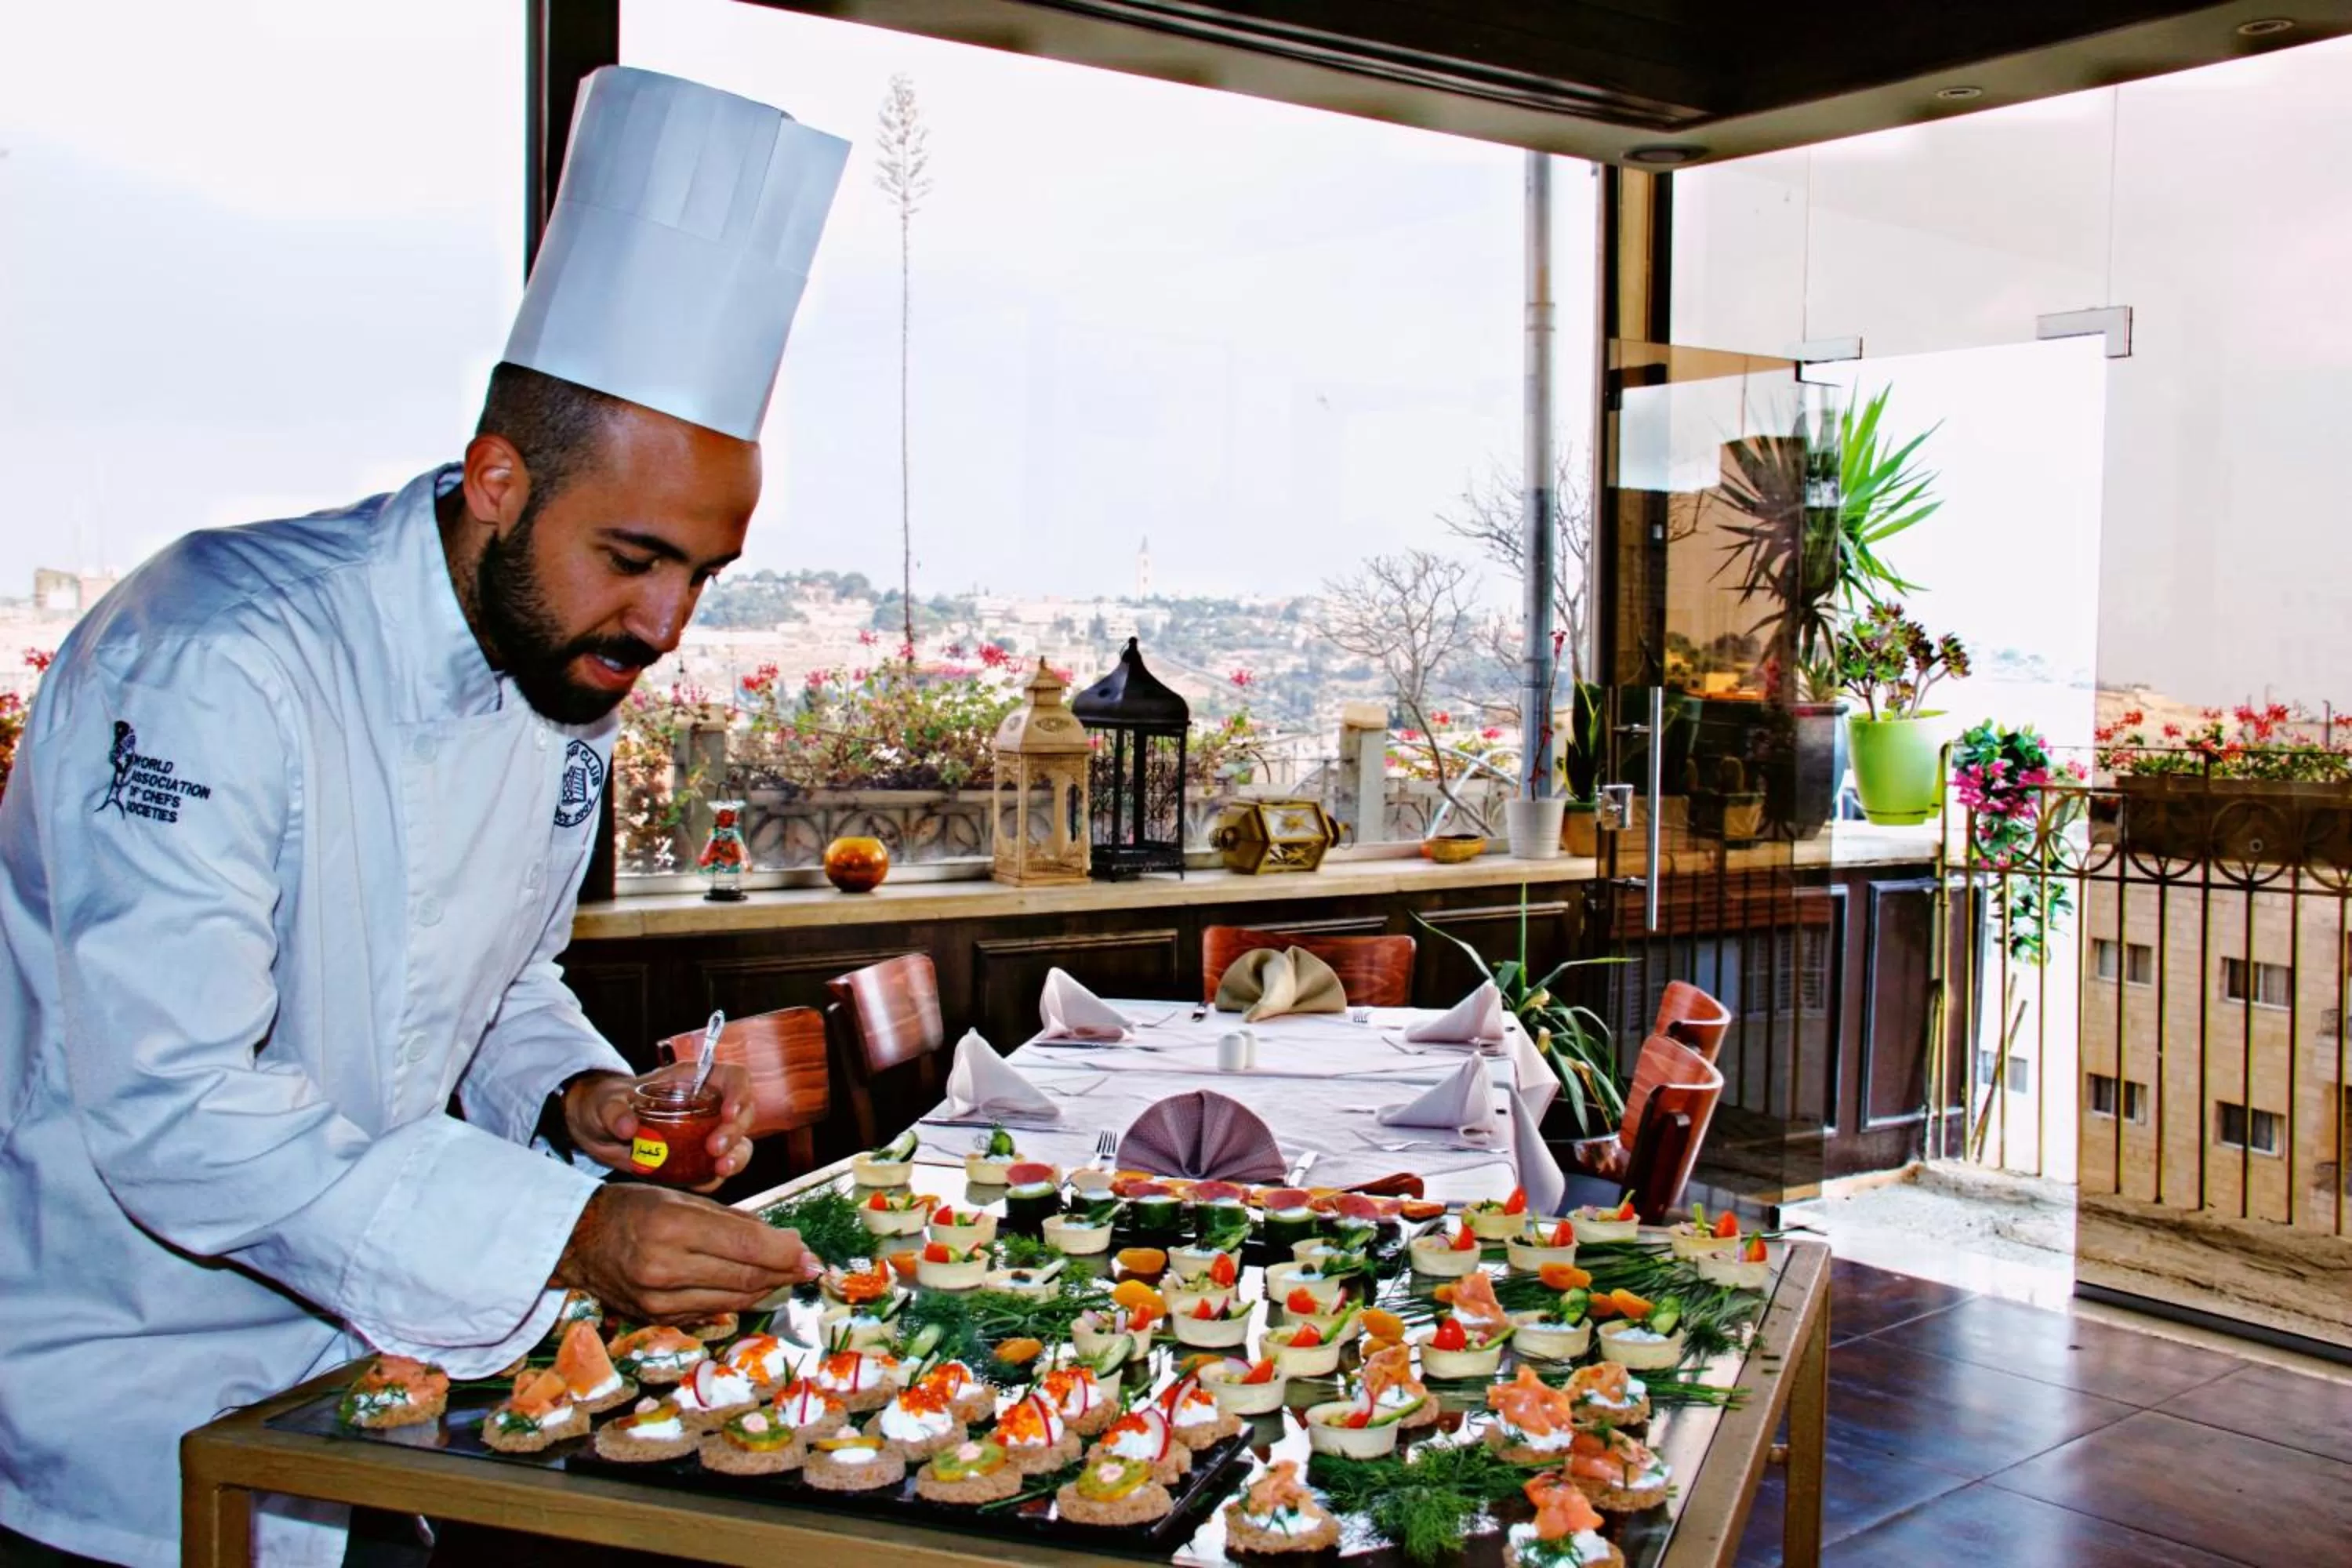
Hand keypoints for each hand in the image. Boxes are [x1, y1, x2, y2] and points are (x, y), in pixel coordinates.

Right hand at [553, 1183, 821, 1322]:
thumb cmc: (634, 1208)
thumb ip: (734, 1222)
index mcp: (673, 1228)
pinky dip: (736, 1298)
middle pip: (745, 1276)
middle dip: (784, 1272)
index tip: (811, 1254)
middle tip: (808, 1266)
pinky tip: (751, 1286)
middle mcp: (665, 1268)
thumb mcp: (682, 1200)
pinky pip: (710, 1310)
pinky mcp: (656, 1317)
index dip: (786, 1253)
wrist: (578, 1241)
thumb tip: (785, 1241)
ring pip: (733, 1298)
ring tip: (785, 1274)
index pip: (747, 1247)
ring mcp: (658, 1300)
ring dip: (766, 1287)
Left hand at [563, 1064, 756, 1190]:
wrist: (595, 1130)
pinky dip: (714, 1179)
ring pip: (738, 1144)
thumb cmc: (604, 1104)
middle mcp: (705, 1105)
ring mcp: (703, 1134)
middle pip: (742, 1113)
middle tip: (715, 1150)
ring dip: (736, 1158)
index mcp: (692, 1081)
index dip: (739, 1093)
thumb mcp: (605, 1103)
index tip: (728, 1114)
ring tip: (720, 1170)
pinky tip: (701, 1184)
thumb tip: (628, 1127)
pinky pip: (715, 1171)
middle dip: (736, 1132)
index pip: (733, 1078)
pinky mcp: (694, 1160)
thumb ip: (615, 1111)